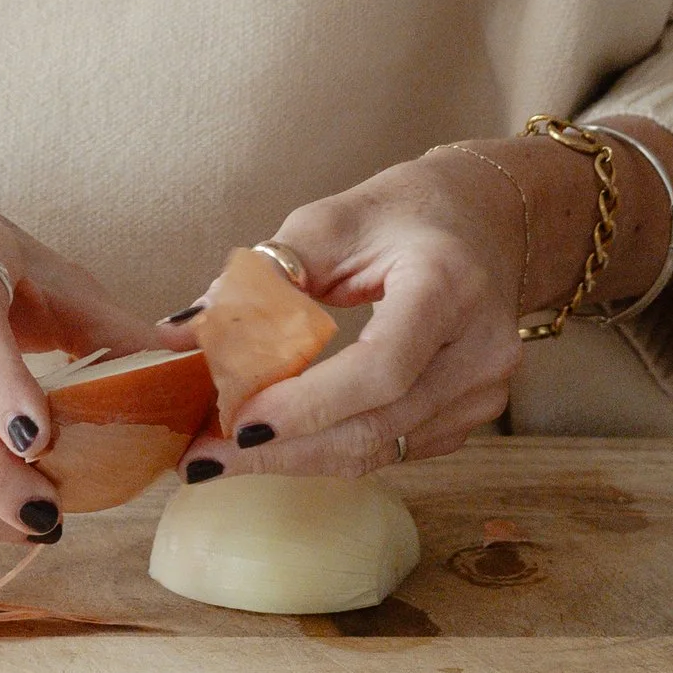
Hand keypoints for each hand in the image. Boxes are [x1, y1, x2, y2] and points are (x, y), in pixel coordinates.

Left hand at [196, 121, 672, 479]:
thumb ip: (262, 275)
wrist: (491, 221)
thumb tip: (181, 331)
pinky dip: (332, 451)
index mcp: (448, 284)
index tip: (238, 421)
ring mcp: (485, 390)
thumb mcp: (334, 221)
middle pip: (377, 424)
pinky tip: (282, 443)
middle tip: (204, 458)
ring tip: (224, 455)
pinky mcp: (473, 416)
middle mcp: (481, 347)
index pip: (381, 367)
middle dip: (284, 450)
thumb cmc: (408, 213)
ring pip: (382, 450)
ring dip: (299, 459)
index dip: (308, 404)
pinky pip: (394, 450)